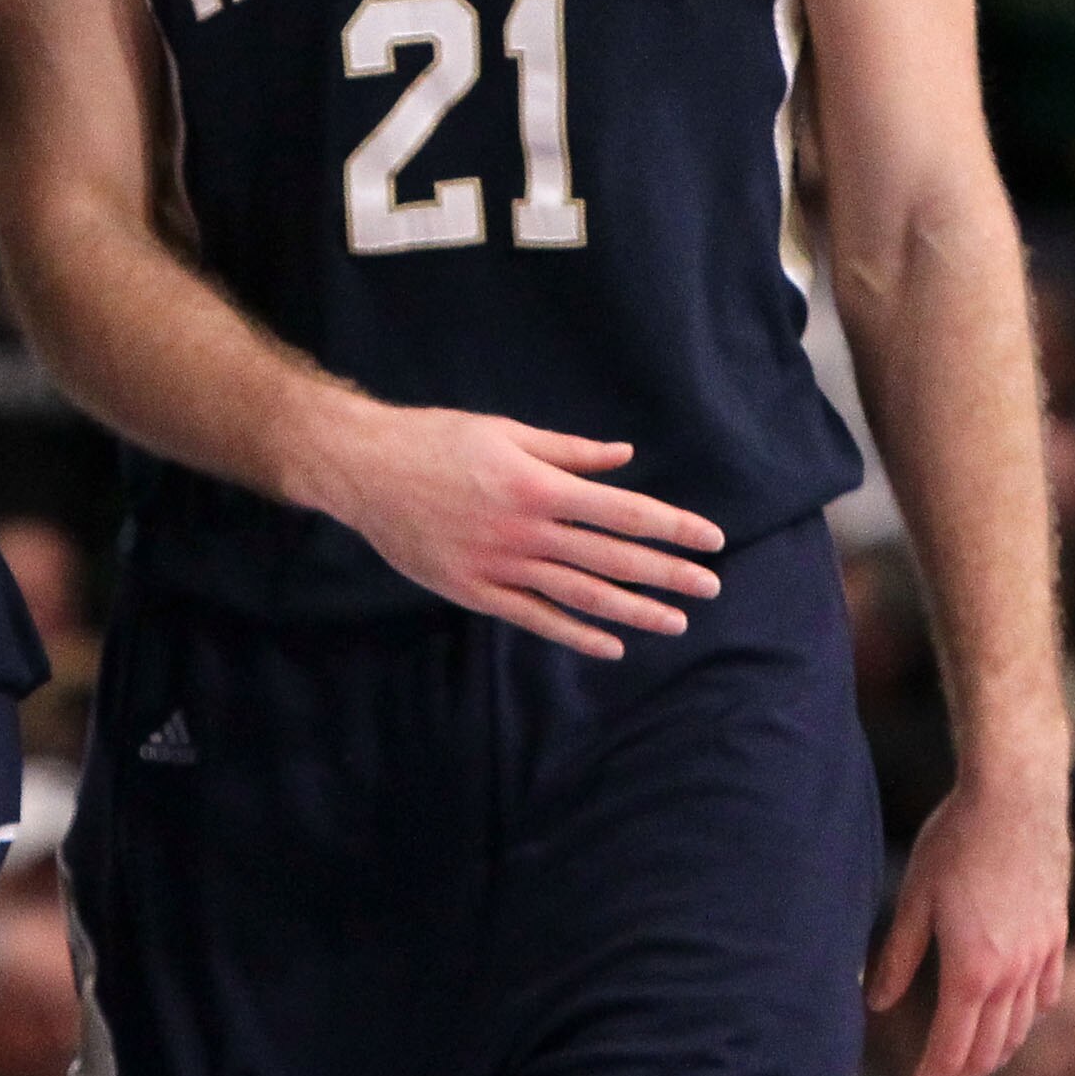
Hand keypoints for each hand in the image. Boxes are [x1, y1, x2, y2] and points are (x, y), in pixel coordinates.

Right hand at [305, 403, 722, 659]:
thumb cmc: (435, 439)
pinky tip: (610, 644)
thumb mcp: (505, 431)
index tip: (710, 539)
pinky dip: (575, 633)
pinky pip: (534, 617)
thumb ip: (568, 451)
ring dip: (633, 610)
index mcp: (537, 485)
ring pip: (580, 595)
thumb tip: (624, 457)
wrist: (364, 469)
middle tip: (710, 586)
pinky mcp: (473, 591)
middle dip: (667, 573)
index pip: (623, 511)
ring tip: (675, 621)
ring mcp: (499, 565)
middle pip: (612, 558)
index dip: (671, 526)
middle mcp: (525, 530)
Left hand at [866, 771, 1069, 1075]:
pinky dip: (1024, 1022)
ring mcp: (1041, 958)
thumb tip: (876, 1003)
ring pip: (1019, 1032)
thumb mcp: (912, 895)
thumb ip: (896, 955)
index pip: (950, 1052)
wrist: (1017, 796)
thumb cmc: (956, 839)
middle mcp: (1013, 975)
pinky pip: (1045, 998)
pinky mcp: (1056, 937)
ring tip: (963, 1069)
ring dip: (990, 1059)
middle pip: (987, 1053)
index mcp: (971, 970)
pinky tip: (1011, 1024)